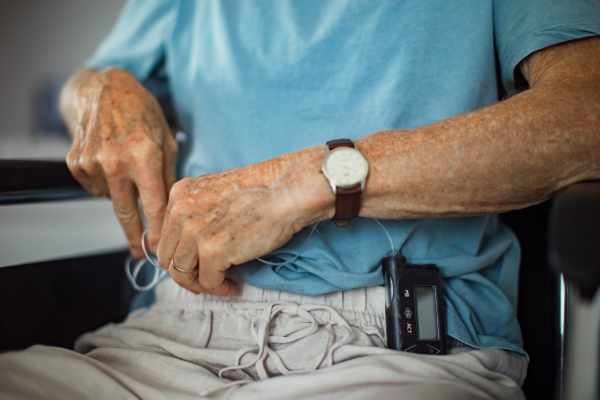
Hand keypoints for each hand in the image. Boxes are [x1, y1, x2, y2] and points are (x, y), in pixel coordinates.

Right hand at [63, 68, 177, 256]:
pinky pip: (95, 188)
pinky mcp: (76, 162)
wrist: (106, 89)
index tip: (159, 248)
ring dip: (122, 195)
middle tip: (141, 253)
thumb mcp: (167, 141)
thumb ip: (168, 177)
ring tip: (128, 170)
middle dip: (135, 236)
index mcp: (144, 155)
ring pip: (111, 198)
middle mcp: (116, 160)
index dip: (156, 231)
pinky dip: (106, 184)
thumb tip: (170, 212)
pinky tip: (111, 163)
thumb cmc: (143, 114)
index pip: (152, 205)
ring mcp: (92, 161)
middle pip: (126, 212)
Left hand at [156, 147, 332, 295]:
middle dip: (186, 274)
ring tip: (220, 284)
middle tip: (205, 280)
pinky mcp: (213, 251)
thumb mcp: (216, 191)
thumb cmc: (263, 190)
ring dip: (201, 284)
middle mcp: (181, 211)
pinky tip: (233, 286)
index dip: (178, 256)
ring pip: (182, 274)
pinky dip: (220, 289)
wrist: (288, 189)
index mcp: (180, 194)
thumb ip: (198, 211)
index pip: (165, 236)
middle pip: (168, 258)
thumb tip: (192, 243)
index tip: (193, 265)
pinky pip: (208, 283)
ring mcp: (195, 232)